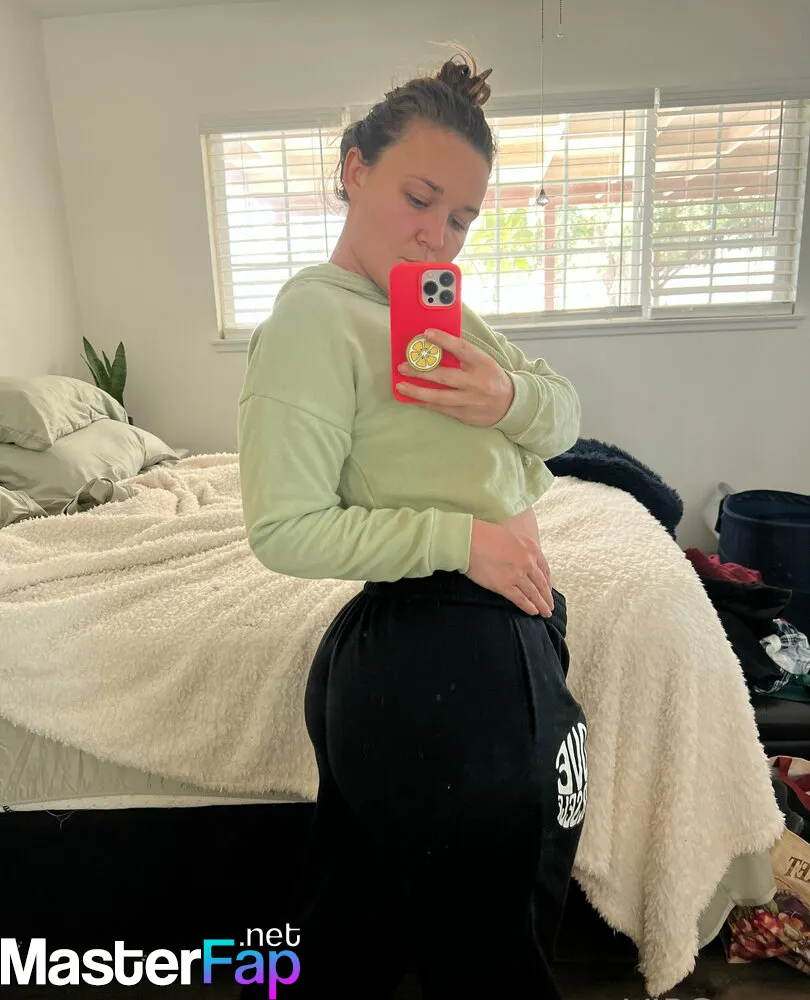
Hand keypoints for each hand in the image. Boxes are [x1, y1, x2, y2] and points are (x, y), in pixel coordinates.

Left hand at [396, 329, 513, 426]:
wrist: (510, 404)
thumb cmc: (492, 378)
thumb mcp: (483, 361)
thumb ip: (464, 354)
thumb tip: (436, 345)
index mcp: (483, 364)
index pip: (461, 349)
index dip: (443, 340)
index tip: (427, 334)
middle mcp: (477, 383)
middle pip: (444, 376)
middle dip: (420, 371)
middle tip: (403, 366)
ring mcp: (470, 401)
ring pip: (439, 397)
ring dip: (417, 391)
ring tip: (401, 386)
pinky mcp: (465, 414)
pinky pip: (441, 409)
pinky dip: (425, 403)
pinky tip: (413, 398)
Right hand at [465, 519, 553, 616]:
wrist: (469, 540)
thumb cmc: (486, 534)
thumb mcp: (512, 536)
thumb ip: (522, 549)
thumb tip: (524, 561)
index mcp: (531, 549)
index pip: (544, 569)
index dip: (548, 582)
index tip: (549, 589)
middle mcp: (528, 562)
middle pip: (541, 583)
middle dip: (547, 597)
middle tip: (550, 606)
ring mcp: (517, 575)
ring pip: (533, 593)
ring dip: (541, 605)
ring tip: (545, 612)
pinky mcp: (504, 586)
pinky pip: (520, 599)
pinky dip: (527, 607)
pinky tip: (533, 612)